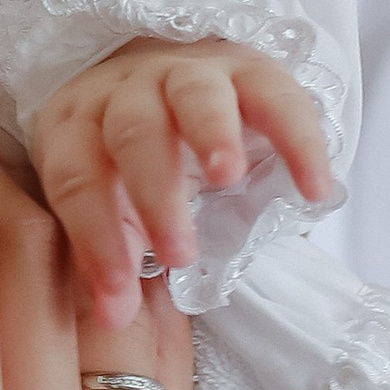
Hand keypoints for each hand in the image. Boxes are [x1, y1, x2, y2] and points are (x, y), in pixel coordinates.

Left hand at [20, 38, 333, 328]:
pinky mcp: (250, 69)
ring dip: (212, 136)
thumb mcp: (111, 208)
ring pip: (195, 98)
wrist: (174, 94)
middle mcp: (128, 90)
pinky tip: (315, 189)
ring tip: (229, 178)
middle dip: (155, 195)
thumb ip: (111, 260)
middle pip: (132, 132)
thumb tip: (115, 319)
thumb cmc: (132, 166)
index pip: (75, 179)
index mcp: (77, 126)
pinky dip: (299, 140)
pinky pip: (277, 97)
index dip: (94, 239)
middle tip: (179, 254)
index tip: (116, 299)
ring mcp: (189, 74)